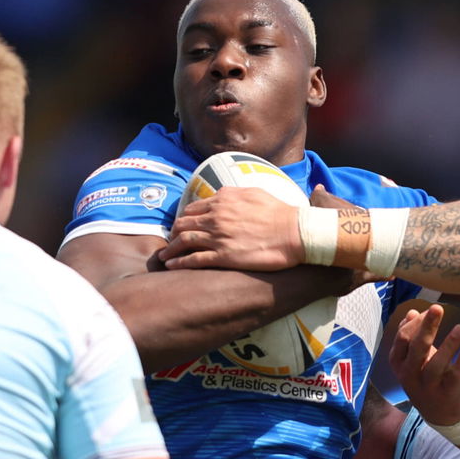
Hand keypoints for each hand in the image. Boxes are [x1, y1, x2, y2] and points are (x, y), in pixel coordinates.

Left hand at [159, 185, 305, 270]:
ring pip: (184, 241)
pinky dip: (179, 262)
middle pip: (183, 224)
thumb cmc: (280, 213)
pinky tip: (172, 266)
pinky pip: (193, 260)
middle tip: (171, 241)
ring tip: (164, 256)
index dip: (184, 218)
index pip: (194, 208)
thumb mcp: (255, 193)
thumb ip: (235, 194)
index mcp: (224, 199)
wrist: (294, 233)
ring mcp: (218, 237)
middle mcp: (216, 216)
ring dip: (171, 249)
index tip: (181, 225)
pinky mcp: (223, 257)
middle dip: (174, 233)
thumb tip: (224, 194)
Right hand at [388, 305, 459, 426]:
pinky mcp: (447, 392)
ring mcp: (428, 386)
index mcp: (399, 364)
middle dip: (427, 326)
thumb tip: (412, 312)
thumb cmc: (426, 379)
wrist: (440, 414)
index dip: (416, 322)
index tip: (431, 310)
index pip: (403, 338)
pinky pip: (456, 374)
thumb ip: (411, 338)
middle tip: (438, 308)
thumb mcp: (414, 361)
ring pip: (436, 364)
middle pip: (417, 348)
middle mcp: (410, 376)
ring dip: (449, 344)